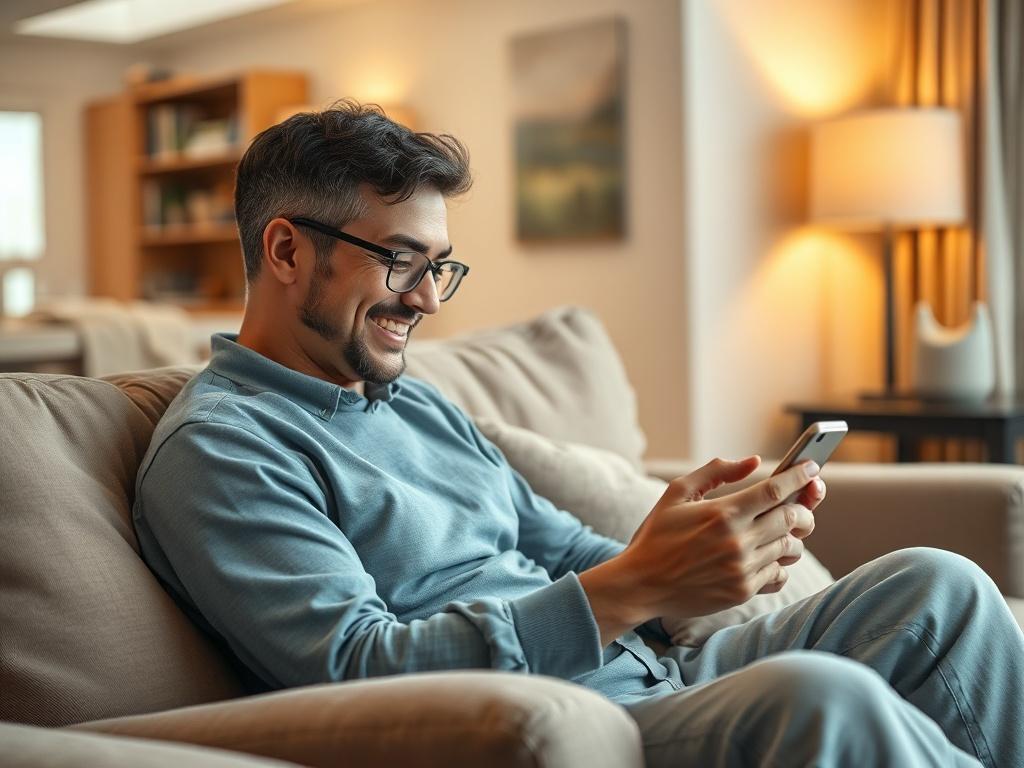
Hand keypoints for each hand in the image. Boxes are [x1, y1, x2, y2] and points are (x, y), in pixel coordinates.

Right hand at [579, 456, 819, 644]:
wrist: (641, 584)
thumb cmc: (658, 534)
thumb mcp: (677, 493)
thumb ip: (716, 472)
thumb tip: (754, 462)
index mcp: (722, 513)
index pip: (775, 490)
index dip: (799, 476)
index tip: (812, 467)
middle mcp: (737, 541)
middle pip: (792, 518)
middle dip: (804, 508)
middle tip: (801, 504)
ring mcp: (742, 569)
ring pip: (790, 548)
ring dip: (792, 536)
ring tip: (779, 532)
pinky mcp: (742, 591)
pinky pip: (778, 575)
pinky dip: (779, 563)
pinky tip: (765, 557)